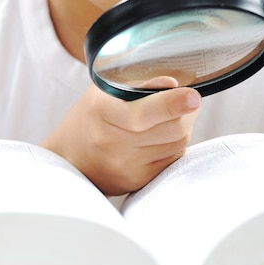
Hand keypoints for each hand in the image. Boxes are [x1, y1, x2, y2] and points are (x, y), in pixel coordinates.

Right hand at [42, 81, 200, 195]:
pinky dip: (175, 144)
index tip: (193, 97)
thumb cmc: (92, 116)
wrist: (71, 158)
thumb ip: (140, 83)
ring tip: (170, 117)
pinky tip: (162, 136)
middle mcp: (111, 142)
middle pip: (171, 128)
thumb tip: (172, 84)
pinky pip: (173, 159)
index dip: (172, 104)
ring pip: (177, 143)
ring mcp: (124, 166)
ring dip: (183, 126)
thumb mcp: (106, 89)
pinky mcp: (137, 181)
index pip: (142, 113)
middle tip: (186, 99)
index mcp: (102, 112)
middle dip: (186, 111)